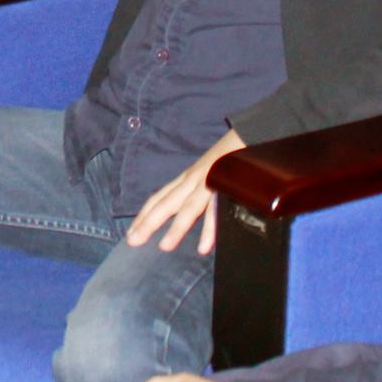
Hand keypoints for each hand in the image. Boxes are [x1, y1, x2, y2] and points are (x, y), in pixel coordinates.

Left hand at [125, 129, 244, 254]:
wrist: (250, 134)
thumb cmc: (229, 158)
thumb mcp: (208, 173)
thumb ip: (200, 192)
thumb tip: (191, 214)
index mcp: (187, 179)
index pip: (160, 197)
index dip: (144, 214)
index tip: (131, 232)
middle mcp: (193, 180)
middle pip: (166, 203)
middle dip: (148, 222)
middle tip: (133, 241)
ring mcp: (210, 181)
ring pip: (189, 206)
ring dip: (176, 227)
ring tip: (165, 247)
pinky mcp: (227, 184)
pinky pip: (218, 209)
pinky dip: (211, 228)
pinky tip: (204, 247)